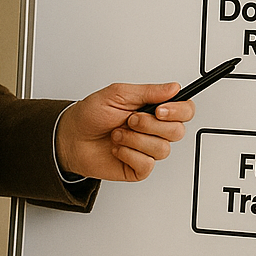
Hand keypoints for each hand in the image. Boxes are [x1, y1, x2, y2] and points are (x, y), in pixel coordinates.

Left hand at [55, 82, 194, 182]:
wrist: (71, 137)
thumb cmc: (91, 115)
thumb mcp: (118, 94)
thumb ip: (148, 91)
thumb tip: (173, 88)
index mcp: (153, 109)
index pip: (184, 110)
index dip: (179, 111)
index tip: (159, 109)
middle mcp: (153, 130)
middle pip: (178, 131)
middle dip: (150, 125)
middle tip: (130, 120)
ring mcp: (147, 149)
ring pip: (162, 149)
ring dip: (135, 140)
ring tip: (118, 134)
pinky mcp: (138, 168)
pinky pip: (147, 164)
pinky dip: (129, 154)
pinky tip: (118, 148)